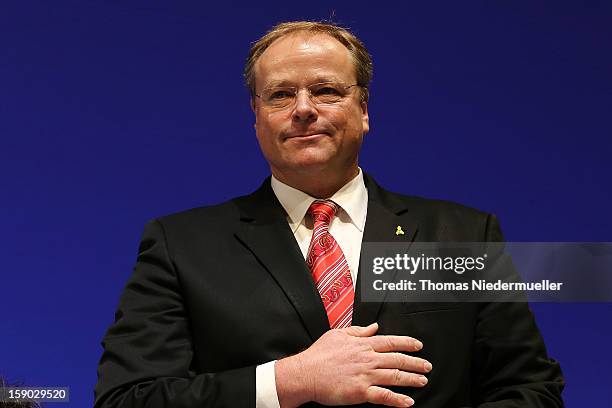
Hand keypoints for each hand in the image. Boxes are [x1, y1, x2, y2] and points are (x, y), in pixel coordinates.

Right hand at [276, 322, 430, 406]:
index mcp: (362, 345)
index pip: (390, 341)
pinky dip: (398, 399)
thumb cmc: (319, 355)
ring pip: (395, 376)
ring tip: (423, 380)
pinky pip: (384, 396)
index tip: (418, 345)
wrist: (306, 373)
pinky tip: (408, 402)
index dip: (407, 343)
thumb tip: (373, 327)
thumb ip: (358, 331)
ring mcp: (365, 375)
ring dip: (411, 378)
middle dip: (415, 362)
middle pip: (397, 359)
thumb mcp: (338, 334)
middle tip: (427, 365)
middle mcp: (367, 359)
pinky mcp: (361, 391)